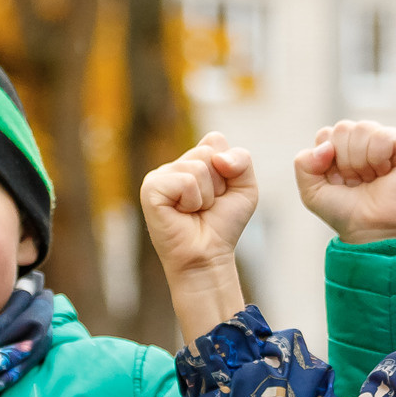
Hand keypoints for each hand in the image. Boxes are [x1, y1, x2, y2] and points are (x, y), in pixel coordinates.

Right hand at [140, 131, 256, 343]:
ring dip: (206, 196)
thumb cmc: (222, 225)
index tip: (220, 193)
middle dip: (218, 183)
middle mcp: (174, 165)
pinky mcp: (150, 189)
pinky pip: (185, 182)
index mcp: (192, 160)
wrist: (208, 256)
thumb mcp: (245, 189)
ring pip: (197, 168)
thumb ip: (242, 160)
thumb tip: (217, 157)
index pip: (215, 140)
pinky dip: (192, 201)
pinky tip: (182, 213)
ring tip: (195, 211)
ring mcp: (159, 176)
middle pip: (207, 152)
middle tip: (207, 206)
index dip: (228, 168)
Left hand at [294, 120, 395, 244]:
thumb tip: (326, 146)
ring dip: (361, 161)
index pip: (326, 134)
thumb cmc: (344, 213)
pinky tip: (384, 172)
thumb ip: (303, 163)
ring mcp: (384, 143)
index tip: (338, 181)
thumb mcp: (311, 192)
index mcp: (340, 148)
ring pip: (362, 128)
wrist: (370, 230)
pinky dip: (378, 156)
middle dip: (344, 161)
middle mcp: (362, 141)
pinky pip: (384, 135)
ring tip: (370, 178)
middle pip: (343, 128)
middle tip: (356, 181)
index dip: (327, 160)